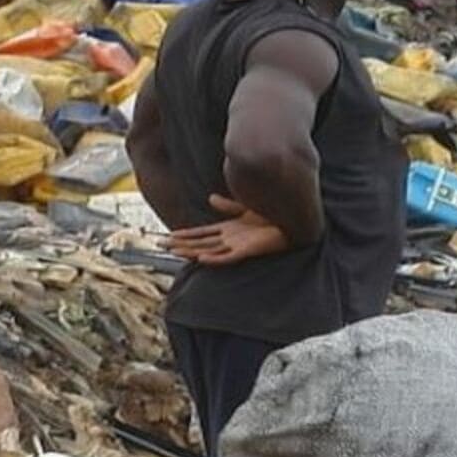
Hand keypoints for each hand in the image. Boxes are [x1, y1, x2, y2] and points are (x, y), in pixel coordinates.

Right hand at [166, 194, 291, 266]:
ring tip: (175, 252)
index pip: (201, 234)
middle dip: (181, 245)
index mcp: (229, 230)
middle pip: (200, 243)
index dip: (185, 235)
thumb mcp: (245, 207)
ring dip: (192, 252)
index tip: (169, 237)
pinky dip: (215, 258)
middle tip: (162, 246)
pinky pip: (228, 257)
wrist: (295, 224)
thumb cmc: (273, 217)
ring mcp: (238, 246)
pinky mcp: (248, 251)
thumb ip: (228, 204)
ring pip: (209, 250)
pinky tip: (202, 258)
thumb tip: (210, 197)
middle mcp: (230, 240)